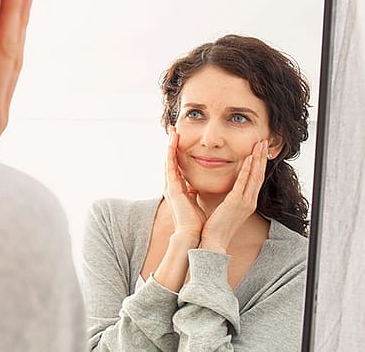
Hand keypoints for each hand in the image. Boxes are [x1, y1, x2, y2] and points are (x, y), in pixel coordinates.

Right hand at [163, 126, 205, 241]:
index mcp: (178, 188)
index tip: (179, 140)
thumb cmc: (195, 221)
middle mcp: (171, 185)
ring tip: (173, 131)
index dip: (176, 152)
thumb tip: (194, 187)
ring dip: (170, 145)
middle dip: (171, 144)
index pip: (176, 166)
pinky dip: (171, 153)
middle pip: (170, 160)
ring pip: (168, 160)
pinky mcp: (172, 187)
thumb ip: (192, 193)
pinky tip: (172, 143)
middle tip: (173, 130)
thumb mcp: (194, 202)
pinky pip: (170, 166)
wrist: (191, 234)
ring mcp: (170, 186)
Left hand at [200, 140, 267, 252]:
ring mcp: (244, 202)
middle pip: (259, 175)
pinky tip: (250, 159)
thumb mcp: (225, 209)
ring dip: (258, 159)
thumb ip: (227, 198)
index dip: (258, 164)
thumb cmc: (216, 227)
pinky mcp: (236, 203)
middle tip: (264, 142)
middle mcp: (249, 201)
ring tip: (260, 145)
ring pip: (254, 176)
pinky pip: (243, 183)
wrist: (214, 242)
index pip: (255, 179)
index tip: (259, 150)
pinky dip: (247, 170)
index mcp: (246, 202)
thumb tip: (225, 188)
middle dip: (262, 157)